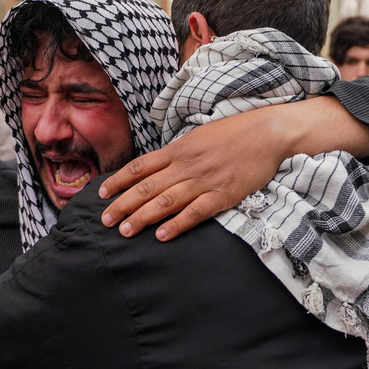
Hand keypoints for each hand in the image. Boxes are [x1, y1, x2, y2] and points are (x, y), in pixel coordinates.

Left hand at [99, 109, 282, 240]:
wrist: (267, 132)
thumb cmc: (233, 134)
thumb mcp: (198, 137)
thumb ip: (177, 154)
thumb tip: (155, 168)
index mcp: (178, 149)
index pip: (140, 166)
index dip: (118, 181)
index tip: (101, 194)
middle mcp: (186, 165)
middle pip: (146, 187)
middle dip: (122, 204)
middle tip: (105, 220)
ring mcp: (204, 180)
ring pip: (165, 201)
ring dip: (142, 217)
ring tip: (124, 231)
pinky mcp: (223, 194)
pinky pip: (195, 212)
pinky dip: (177, 224)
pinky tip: (161, 236)